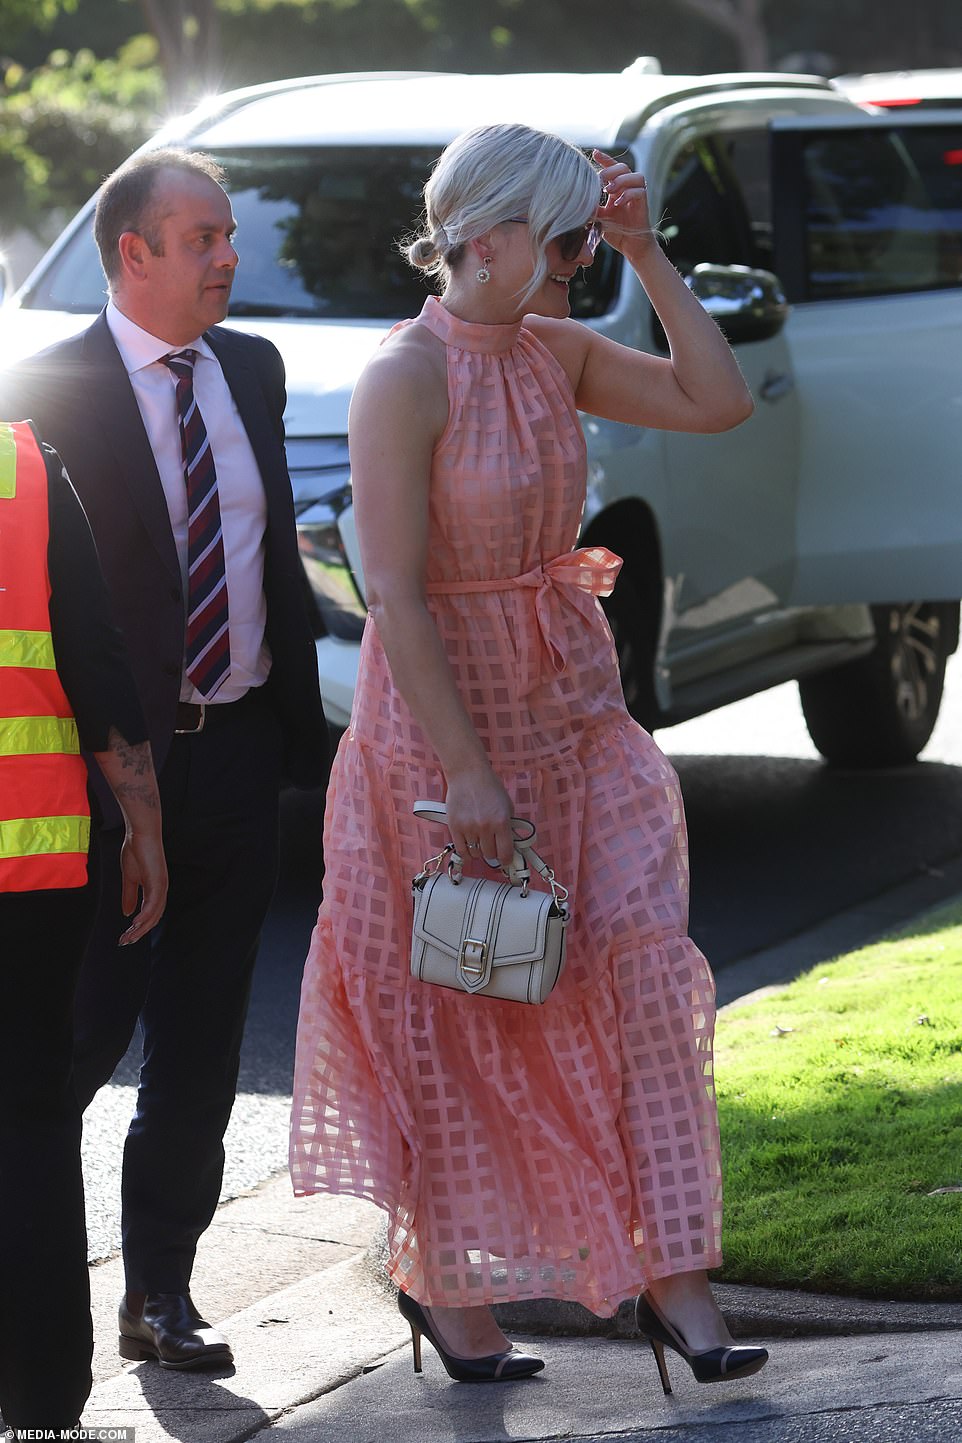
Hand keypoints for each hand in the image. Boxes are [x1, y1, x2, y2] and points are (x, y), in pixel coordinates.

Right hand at [118, 827, 168, 945]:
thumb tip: (127, 913)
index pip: (150, 914)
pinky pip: (153, 903)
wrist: (140, 833)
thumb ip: (129, 895)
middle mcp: (161, 890)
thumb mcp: (129, 878)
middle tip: (125, 942)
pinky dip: (145, 915)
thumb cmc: (136, 850)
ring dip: (141, 928)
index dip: (139, 927)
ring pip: (154, 914)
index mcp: (155, 889)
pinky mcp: (158, 881)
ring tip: (128, 937)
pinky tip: (135, 924)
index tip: (126, 936)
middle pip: (153, 918)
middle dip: (139, 932)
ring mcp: (161, 886)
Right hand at [444, 765, 516, 870]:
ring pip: (475, 853)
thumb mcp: (507, 806)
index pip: (505, 853)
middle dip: (493, 852)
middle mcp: (485, 827)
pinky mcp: (454, 827)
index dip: (507, 860)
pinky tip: (470, 847)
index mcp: (502, 821)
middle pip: (490, 855)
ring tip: (480, 841)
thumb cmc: (489, 787)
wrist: (468, 774)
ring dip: (479, 850)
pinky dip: (467, 852)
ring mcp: (469, 828)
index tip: (506, 860)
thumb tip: (511, 846)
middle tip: (492, 845)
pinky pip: (461, 850)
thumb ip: (509, 826)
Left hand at [592, 149, 655, 263]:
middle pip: (624, 167)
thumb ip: (591, 207)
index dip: (605, 159)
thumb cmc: (615, 232)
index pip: (612, 167)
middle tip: (600, 179)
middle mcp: (629, 188)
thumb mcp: (599, 217)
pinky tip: (617, 203)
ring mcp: (638, 195)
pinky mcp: (644, 204)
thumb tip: (575, 201)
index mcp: (618, 188)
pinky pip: (640, 192)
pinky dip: (628, 195)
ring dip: (621, 180)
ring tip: (609, 190)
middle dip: (611, 170)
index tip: (594, 153)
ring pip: (636, 176)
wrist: (631, 247)